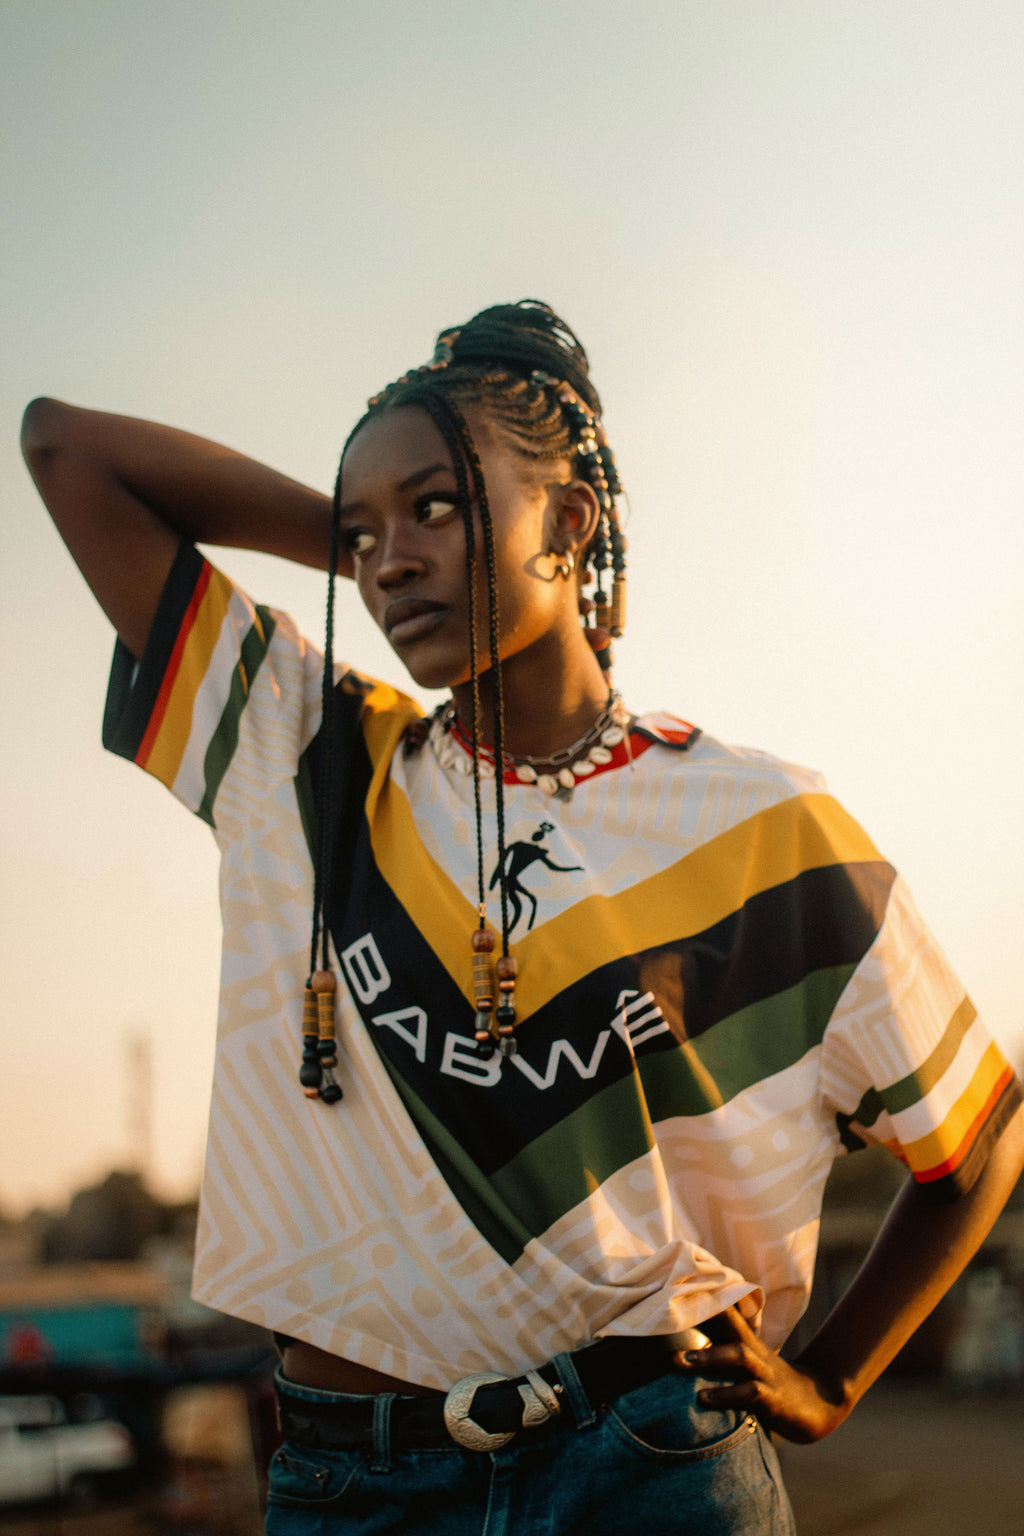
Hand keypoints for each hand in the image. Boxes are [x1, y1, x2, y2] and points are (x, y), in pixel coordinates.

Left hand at [673, 1308, 849, 1444]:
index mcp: (747, 1342)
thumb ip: (719, 1350)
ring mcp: (765, 1374)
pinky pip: (749, 1392)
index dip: (701, 1297)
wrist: (819, 1406)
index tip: (673, 1284)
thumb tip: (681, 1346)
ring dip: (707, 1356)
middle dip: (698, 1319)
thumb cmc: (770, 1384)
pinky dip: (726, 1393)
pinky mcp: (772, 1399)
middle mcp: (755, 1352)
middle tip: (665, 1318)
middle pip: (728, 1326)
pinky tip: (704, 1397)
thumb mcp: (746, 1363)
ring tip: (678, 1361)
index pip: (724, 1311)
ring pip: (737, 1356)